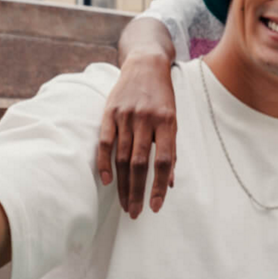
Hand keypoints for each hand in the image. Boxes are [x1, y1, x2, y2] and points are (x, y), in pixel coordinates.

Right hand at [98, 51, 177, 217]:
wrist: (146, 65)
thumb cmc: (163, 98)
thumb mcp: (173, 120)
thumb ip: (171, 149)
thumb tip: (169, 183)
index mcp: (167, 122)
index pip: (163, 160)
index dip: (159, 186)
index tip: (155, 207)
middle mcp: (146, 119)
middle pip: (140, 163)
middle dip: (137, 191)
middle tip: (135, 213)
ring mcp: (126, 116)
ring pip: (122, 157)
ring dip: (123, 184)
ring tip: (124, 204)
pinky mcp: (109, 112)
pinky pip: (105, 142)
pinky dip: (104, 163)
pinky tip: (106, 181)